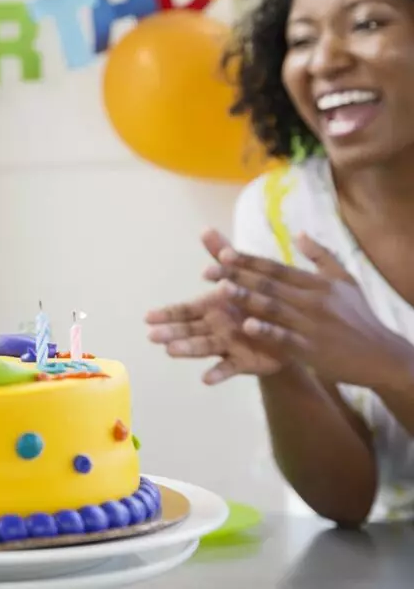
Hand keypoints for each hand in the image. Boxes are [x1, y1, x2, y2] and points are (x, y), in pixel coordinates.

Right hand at [145, 228, 286, 383]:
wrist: (291, 329)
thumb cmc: (259, 299)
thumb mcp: (242, 273)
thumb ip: (222, 254)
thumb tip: (205, 229)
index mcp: (213, 308)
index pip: (184, 310)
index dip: (167, 313)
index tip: (147, 317)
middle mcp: (215, 327)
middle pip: (189, 330)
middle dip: (171, 332)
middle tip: (152, 335)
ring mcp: (228, 346)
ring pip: (204, 347)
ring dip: (187, 350)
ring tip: (170, 351)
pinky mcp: (244, 362)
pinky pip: (230, 368)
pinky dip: (218, 373)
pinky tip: (205, 379)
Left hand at [203, 231, 413, 388]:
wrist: (382, 355)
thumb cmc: (360, 316)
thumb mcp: (345, 281)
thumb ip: (321, 257)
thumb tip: (300, 233)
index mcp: (317, 283)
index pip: (276, 268)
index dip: (248, 261)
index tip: (222, 253)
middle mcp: (313, 300)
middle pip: (269, 285)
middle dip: (236, 277)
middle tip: (207, 271)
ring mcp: (312, 324)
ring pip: (273, 308)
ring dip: (246, 299)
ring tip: (220, 291)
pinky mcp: (313, 349)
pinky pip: (285, 338)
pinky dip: (267, 331)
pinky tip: (247, 326)